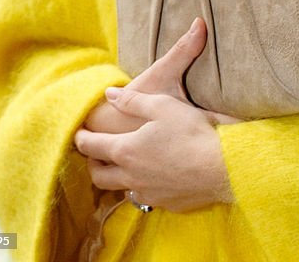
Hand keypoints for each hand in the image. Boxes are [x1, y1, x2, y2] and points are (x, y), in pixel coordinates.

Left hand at [75, 18, 239, 210]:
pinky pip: (144, 198)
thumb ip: (132, 100)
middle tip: (93, 154)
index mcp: (126, 150)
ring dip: (116, 178)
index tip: (77, 134)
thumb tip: (110, 94)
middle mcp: (131, 176)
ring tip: (120, 167)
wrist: (221, 167)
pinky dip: (140, 187)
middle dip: (92, 164)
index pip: (93, 146)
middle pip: (99, 176)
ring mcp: (148, 193)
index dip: (82, 139)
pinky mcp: (166, 203)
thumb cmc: (191, 131)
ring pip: (121, 190)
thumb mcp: (160, 104)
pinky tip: (150, 178)